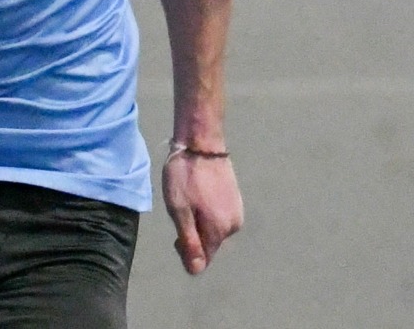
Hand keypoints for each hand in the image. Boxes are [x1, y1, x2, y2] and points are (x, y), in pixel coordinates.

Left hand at [161, 148, 242, 274]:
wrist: (201, 142)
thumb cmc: (185, 176)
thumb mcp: (180, 211)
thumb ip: (189, 242)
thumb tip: (196, 270)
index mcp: (219, 230)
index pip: (203, 259)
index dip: (186, 251)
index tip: (176, 233)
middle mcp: (233, 225)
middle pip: (209, 245)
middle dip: (193, 237)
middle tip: (180, 213)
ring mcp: (237, 211)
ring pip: (214, 231)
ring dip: (199, 223)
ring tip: (188, 201)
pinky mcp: (236, 199)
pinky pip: (219, 217)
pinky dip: (207, 213)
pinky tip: (198, 196)